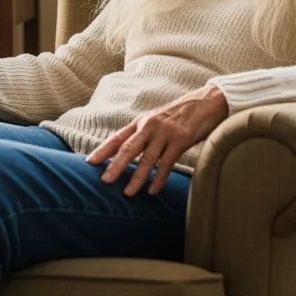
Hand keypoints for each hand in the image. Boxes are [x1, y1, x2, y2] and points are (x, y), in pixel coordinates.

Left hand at [85, 85, 227, 196]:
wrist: (206, 102)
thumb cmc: (180, 115)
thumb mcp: (157, 122)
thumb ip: (143, 136)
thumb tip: (127, 155)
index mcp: (141, 122)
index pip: (118, 138)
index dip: (103, 150)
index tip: (89, 163)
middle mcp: (149, 126)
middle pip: (128, 148)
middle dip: (115, 165)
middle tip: (104, 181)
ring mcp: (165, 132)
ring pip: (147, 158)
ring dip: (137, 177)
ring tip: (128, 193)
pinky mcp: (180, 139)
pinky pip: (167, 162)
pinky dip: (159, 178)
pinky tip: (153, 191)